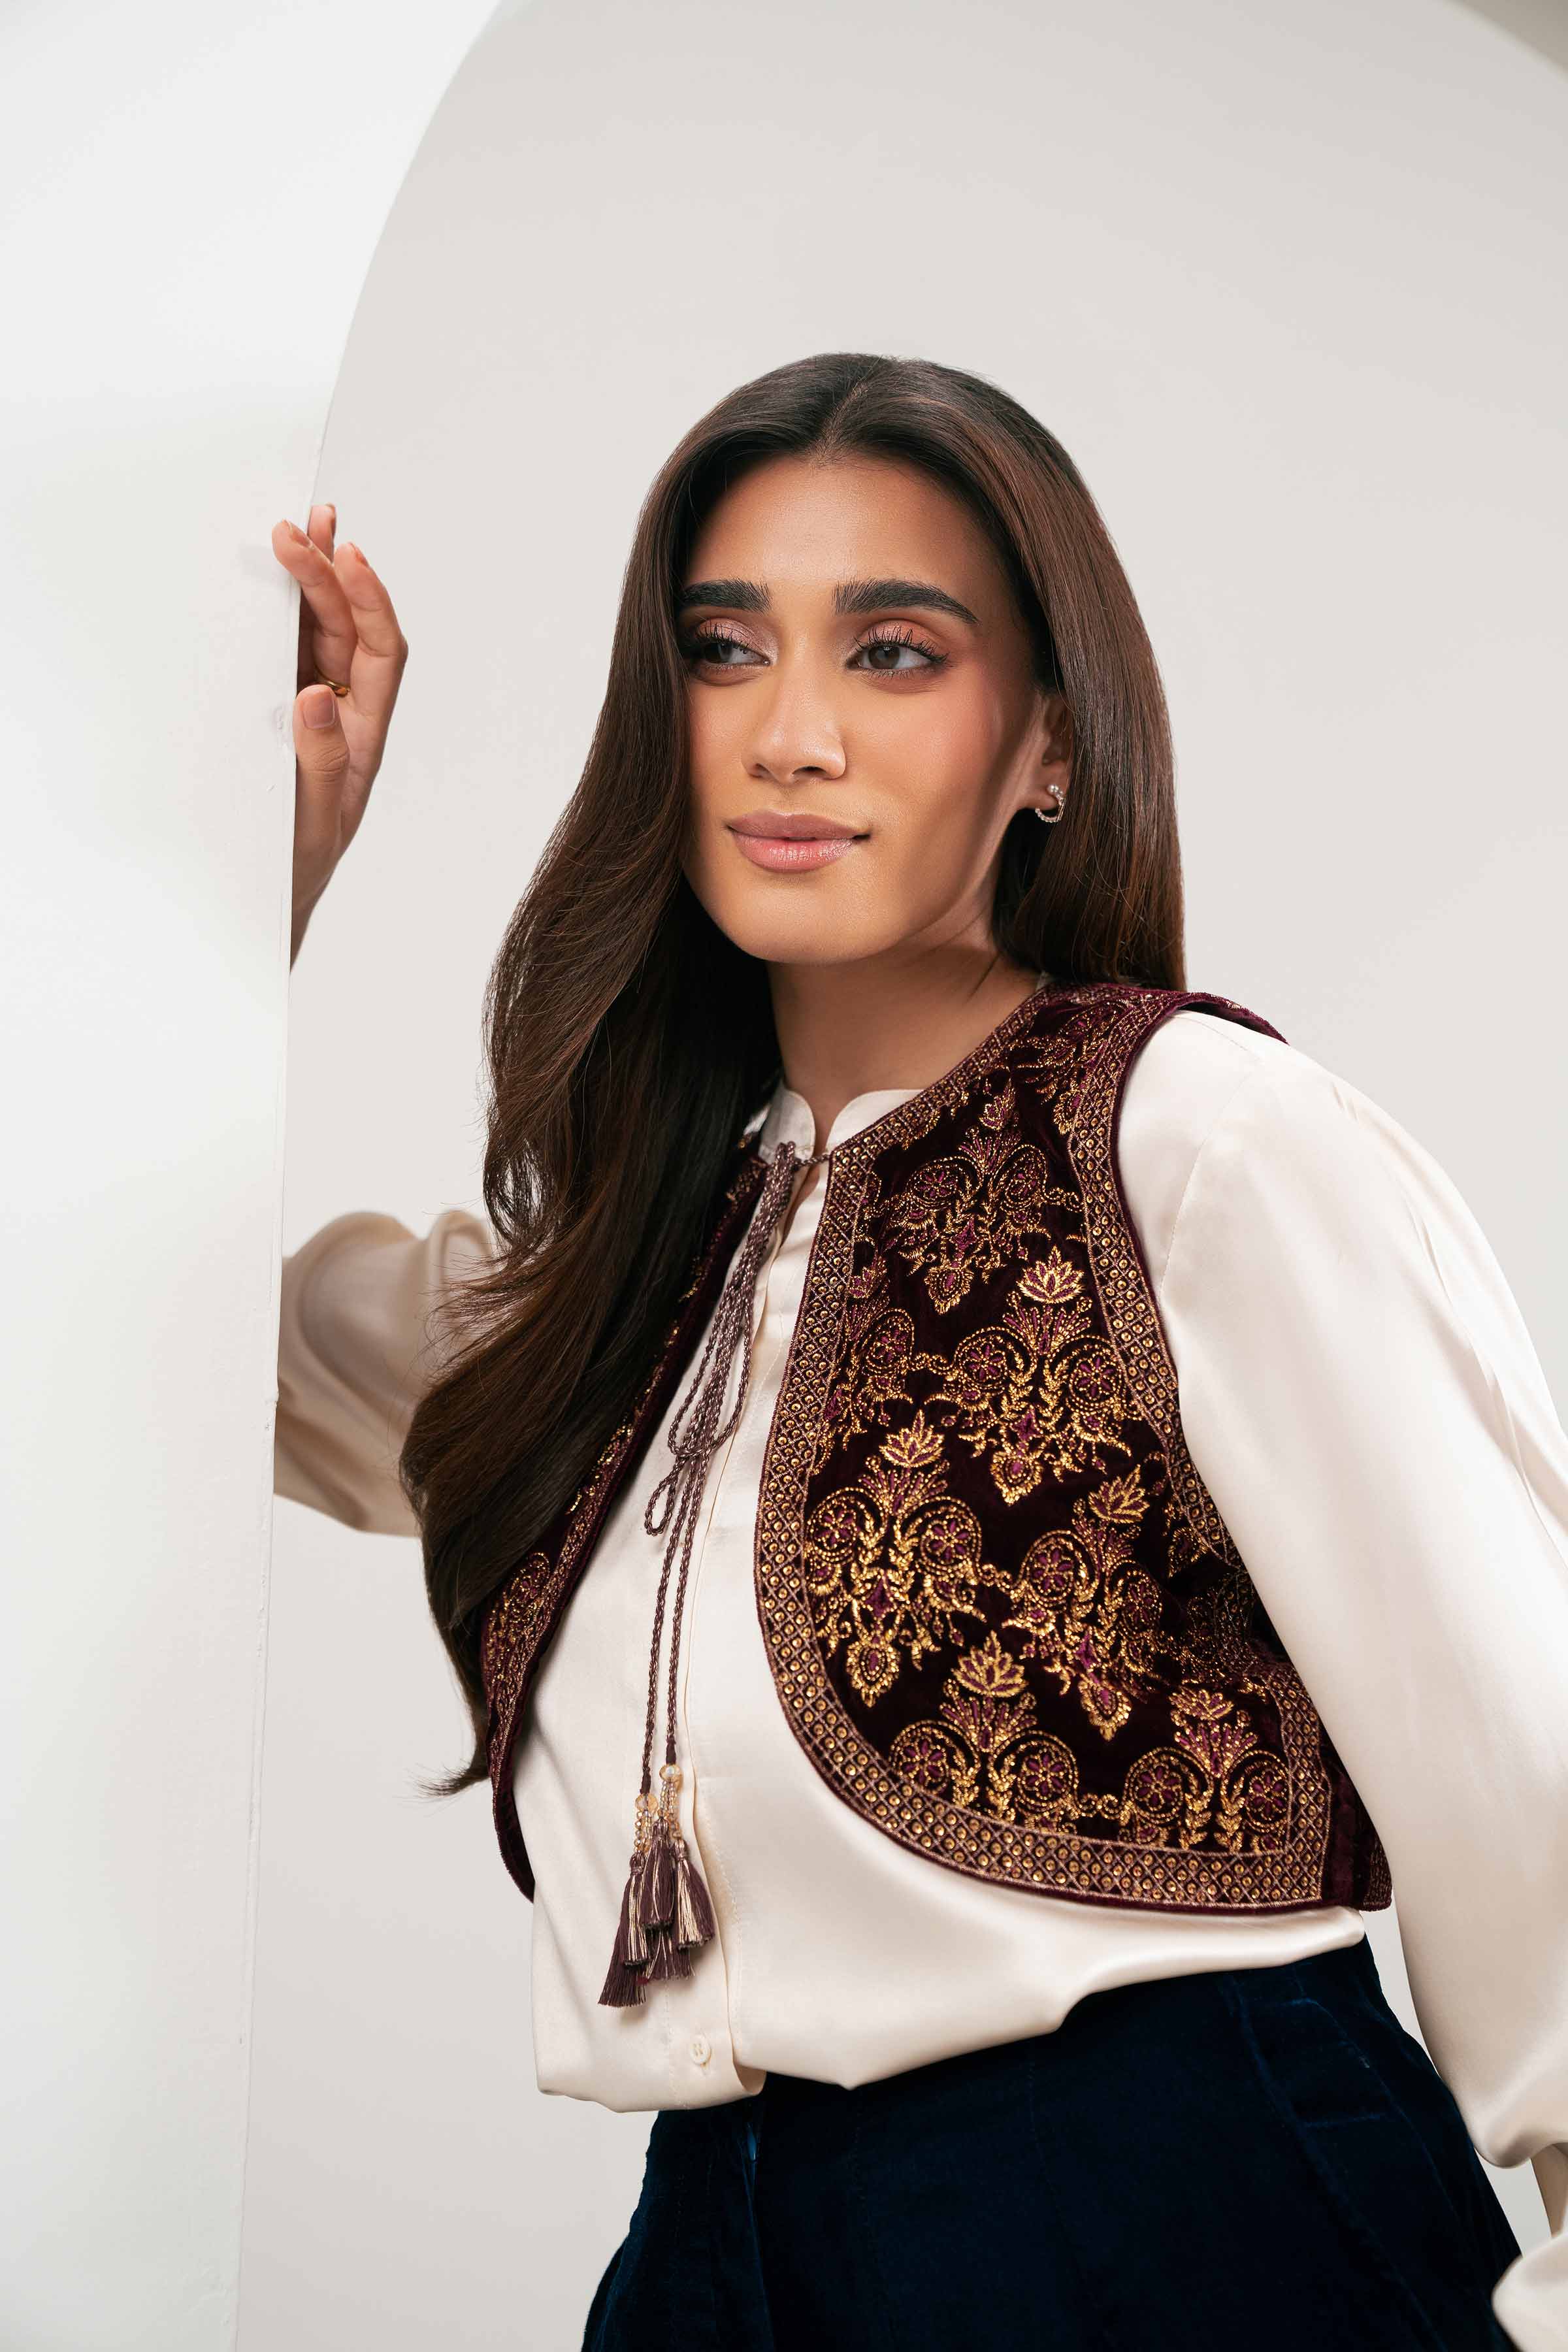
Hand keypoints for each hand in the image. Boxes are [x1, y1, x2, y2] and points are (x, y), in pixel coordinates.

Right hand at [271, 503, 408, 965]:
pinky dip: (275, 616)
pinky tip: (265, 581)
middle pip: (348, 629)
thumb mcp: (311, 822)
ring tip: (298, 527)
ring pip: (315, 635)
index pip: (381, 653)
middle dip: (329, 573)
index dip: (369, 600)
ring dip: (308, 582)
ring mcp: (308, 713)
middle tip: (300, 524)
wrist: (259, 905)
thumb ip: (319, 762)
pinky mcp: (272, 716)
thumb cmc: (293, 869)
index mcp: (364, 736)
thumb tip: (318, 696)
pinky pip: (280, 657)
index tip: (346, 555)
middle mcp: (343, 717)